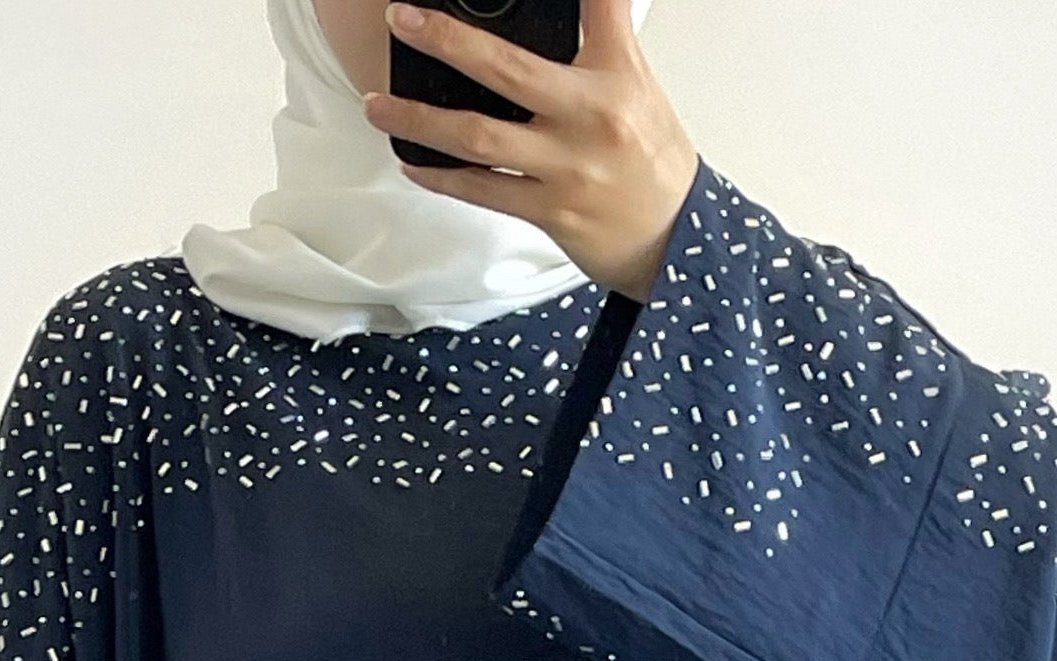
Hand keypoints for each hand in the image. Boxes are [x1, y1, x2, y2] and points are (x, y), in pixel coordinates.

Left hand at [369, 0, 697, 302]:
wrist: (677, 240)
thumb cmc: (650, 159)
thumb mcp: (634, 84)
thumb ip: (595, 39)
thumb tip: (543, 15)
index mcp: (615, 75)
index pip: (597, 4)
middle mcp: (590, 117)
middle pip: (507, 69)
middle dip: (447, 40)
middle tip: (401, 19)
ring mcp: (567, 169)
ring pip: (479, 138)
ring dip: (420, 121)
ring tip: (378, 105)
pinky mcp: (551, 212)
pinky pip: (483, 191)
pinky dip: (442, 177)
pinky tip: (413, 162)